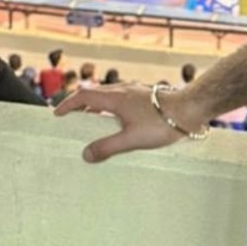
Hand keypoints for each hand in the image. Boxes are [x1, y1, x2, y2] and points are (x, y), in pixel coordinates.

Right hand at [54, 82, 202, 163]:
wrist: (189, 109)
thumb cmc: (161, 124)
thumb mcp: (131, 140)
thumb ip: (107, 147)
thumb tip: (85, 155)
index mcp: (115, 98)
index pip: (83, 96)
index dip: (68, 104)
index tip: (57, 114)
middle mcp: (122, 90)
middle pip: (94, 94)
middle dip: (79, 104)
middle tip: (70, 117)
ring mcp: (134, 91)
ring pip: (107, 95)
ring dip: (95, 106)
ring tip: (90, 121)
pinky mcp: (145, 96)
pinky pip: (119, 99)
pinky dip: (109, 107)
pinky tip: (117, 120)